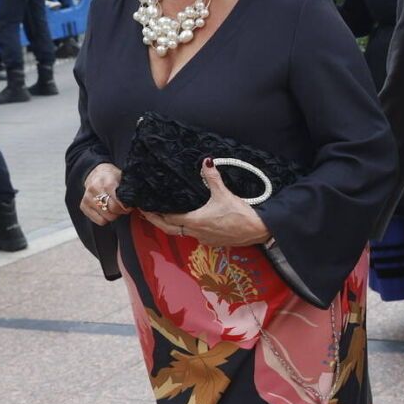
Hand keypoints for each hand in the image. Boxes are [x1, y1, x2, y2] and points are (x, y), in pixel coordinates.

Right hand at [78, 162, 130, 226]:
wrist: (97, 173)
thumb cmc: (114, 177)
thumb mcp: (123, 178)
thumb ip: (129, 190)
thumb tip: (136, 203)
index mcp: (107, 182)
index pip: (117, 203)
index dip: (126, 207)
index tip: (130, 206)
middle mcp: (94, 190)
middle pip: (112, 210)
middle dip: (121, 211)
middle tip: (123, 207)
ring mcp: (87, 198)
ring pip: (106, 217)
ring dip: (114, 215)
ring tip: (115, 207)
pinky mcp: (83, 205)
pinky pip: (99, 221)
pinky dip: (106, 218)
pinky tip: (107, 210)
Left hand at [137, 160, 269, 246]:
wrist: (258, 230)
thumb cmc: (240, 214)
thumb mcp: (224, 194)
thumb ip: (212, 178)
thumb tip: (206, 162)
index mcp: (195, 221)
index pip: (168, 218)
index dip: (155, 213)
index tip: (145, 208)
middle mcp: (197, 233)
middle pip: (170, 229)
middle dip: (157, 222)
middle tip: (146, 214)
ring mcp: (205, 239)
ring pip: (182, 233)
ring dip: (172, 226)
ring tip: (165, 217)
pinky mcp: (214, 242)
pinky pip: (195, 236)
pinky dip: (187, 229)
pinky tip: (190, 223)